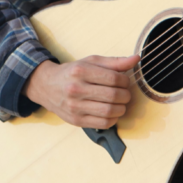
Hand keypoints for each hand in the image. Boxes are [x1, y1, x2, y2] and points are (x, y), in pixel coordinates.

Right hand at [24, 54, 139, 128]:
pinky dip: (113, 119)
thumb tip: (136, 59)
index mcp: (81, 71)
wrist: (47, 86)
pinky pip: (103, 123)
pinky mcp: (76, 120)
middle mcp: (76, 89)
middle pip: (113, 96)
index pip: (113, 78)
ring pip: (109, 111)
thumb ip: (114, 62)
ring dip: (121, 108)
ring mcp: (75, 107)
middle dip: (126, 95)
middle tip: (125, 93)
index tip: (125, 82)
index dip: (125, 81)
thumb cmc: (72, 73)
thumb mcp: (91, 62)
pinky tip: (111, 112)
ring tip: (120, 103)